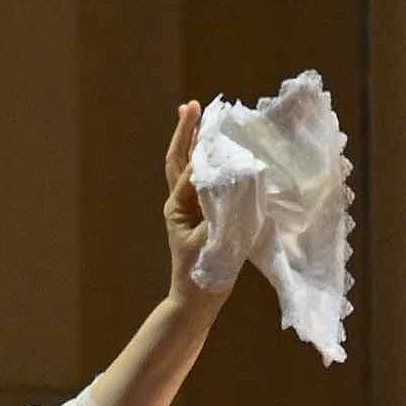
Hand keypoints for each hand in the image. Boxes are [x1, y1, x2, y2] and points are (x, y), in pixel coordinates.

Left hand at [158, 98, 218, 296]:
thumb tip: (227, 181)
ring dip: (193, 140)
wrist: (197, 300)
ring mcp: (187, 208)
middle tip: (192, 105)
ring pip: (187, 166)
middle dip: (186, 131)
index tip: (215, 131)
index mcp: (178, 208)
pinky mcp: (199, 213)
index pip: (189, 172)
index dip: (201, 152)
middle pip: (179, 159)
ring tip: (198, 115)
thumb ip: (219, 212)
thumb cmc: (204, 274)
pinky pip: (201, 179)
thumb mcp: (211, 242)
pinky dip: (206, 159)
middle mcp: (179, 203)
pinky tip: (217, 148)